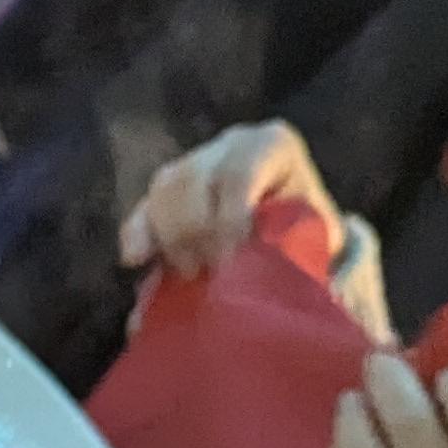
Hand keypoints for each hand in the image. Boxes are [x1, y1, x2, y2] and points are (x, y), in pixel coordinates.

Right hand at [118, 121, 342, 284]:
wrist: (294, 235)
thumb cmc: (308, 238)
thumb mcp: (312, 240)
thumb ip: (290, 257)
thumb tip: (257, 302)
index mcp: (270, 146)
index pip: (238, 173)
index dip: (228, 218)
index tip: (229, 262)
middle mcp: (229, 146)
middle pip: (192, 178)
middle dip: (193, 231)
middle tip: (205, 274)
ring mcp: (194, 164)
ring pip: (164, 189)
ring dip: (167, 237)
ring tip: (187, 274)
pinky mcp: (167, 194)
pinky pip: (142, 208)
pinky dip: (135, 235)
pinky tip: (134, 260)